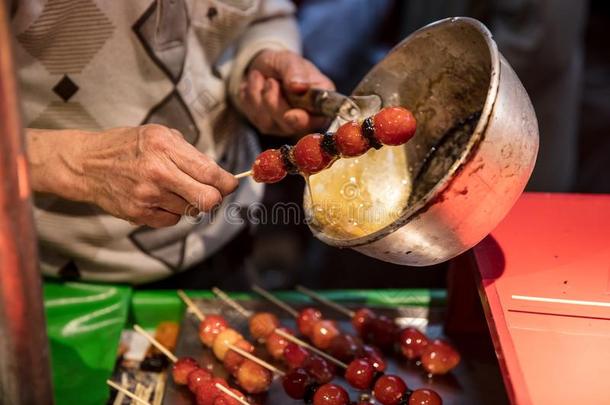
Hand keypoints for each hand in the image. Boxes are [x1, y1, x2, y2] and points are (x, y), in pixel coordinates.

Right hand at [27, 125, 237, 227]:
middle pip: (208, 200)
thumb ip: (190, 154)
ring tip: (174, 188)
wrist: (86, 164)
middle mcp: (157, 172)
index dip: (227, 183)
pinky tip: (159, 198)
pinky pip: (172, 220)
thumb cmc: (128, 146)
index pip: (210, 173)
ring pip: (191, 210)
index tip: (231, 184)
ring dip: (190, 202)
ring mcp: (147, 196)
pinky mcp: (138, 214)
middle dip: (215, 198)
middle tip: (211, 192)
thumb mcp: (160, 135)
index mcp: (165, 147)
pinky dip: (172, 211)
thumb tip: (220, 177)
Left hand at [240, 49, 334, 135]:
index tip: (289, 115)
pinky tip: (255, 87)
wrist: (262, 66)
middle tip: (271, 81)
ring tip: (262, 78)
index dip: (303, 120)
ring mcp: (286, 125)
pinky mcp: (267, 127)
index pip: (318, 119)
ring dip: (259, 94)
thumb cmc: (283, 64)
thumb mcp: (289, 60)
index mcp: (320, 101)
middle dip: (275, 102)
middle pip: (290, 124)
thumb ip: (295, 71)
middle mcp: (306, 118)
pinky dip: (251, 96)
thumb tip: (298, 86)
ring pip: (269, 121)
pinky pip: (254, 116)